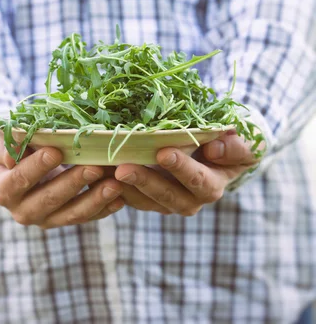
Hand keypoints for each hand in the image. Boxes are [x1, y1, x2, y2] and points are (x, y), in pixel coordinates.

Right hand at [0, 133, 124, 227]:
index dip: (36, 167)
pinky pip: (86, 217)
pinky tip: (120, 198)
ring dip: (95, 199)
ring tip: (115, 185)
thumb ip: (8, 146)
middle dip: (74, 183)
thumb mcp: (3, 142)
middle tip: (95, 166)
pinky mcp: (63, 220)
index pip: (19, 179)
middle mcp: (22, 211)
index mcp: (3, 189)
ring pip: (71, 214)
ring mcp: (45, 219)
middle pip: (49, 199)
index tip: (56, 151)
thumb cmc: (10, 147)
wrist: (15, 167)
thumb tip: (12, 155)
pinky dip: (104, 209)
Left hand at [114, 131, 259, 215]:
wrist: (217, 148)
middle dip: (145, 182)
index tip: (164, 152)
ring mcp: (165, 199)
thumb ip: (237, 147)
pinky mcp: (146, 196)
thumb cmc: (231, 142)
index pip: (198, 182)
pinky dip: (113, 186)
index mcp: (212, 186)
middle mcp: (189, 199)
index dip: (182, 168)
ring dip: (124, 187)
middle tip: (123, 168)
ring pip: (143, 200)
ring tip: (105, 170)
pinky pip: (129, 196)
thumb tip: (215, 149)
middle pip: (166, 197)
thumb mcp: (244, 143)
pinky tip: (98, 170)